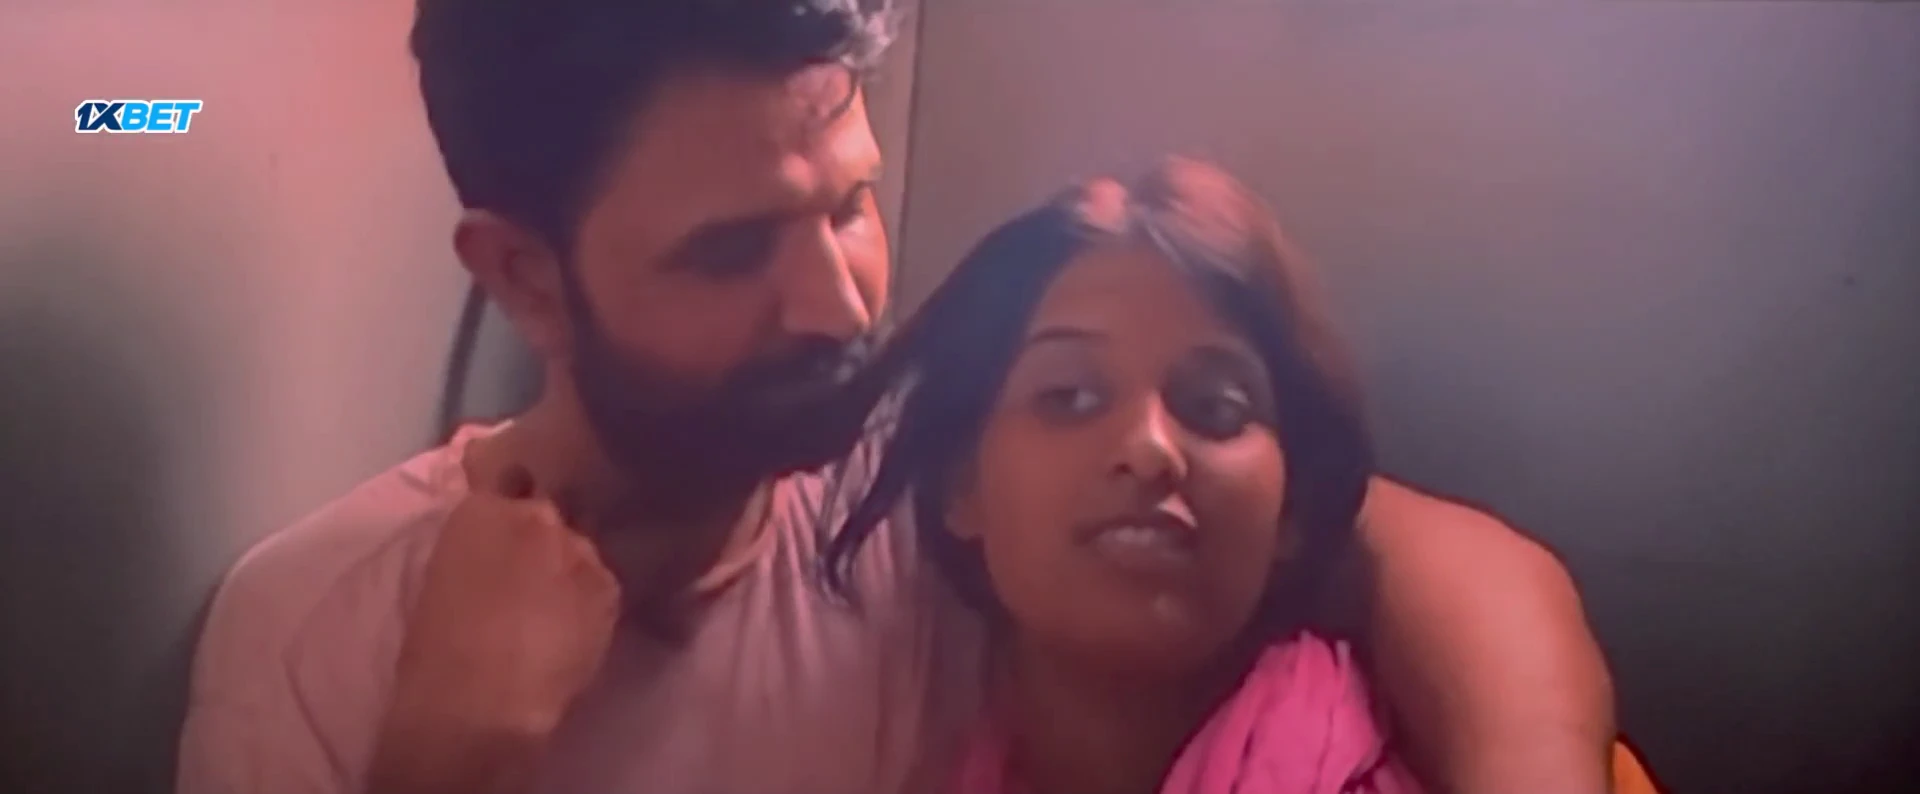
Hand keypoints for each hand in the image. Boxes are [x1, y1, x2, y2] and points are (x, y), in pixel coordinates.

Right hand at [367, 464, 619, 793]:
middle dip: (546, 530)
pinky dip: (592, 598)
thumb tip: (494, 552)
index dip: (510, 489)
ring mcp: (578, 548)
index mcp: (481, 510)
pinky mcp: (607, 587)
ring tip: (558, 602)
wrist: (479, 700)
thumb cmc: (436, 651)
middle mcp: (535, 516)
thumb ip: (475, 547)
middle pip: (550, 508)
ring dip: (571, 564)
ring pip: (581, 546)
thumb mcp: (443, 579)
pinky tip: (576, 626)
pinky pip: (603, 582)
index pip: (502, 471)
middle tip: (536, 566)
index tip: (511, 502)